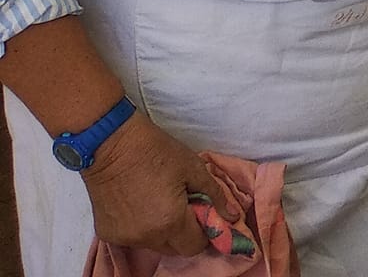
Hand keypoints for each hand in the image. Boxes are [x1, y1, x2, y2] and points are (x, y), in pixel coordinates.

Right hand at [81, 113, 223, 257]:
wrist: (111, 144)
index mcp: (170, 222)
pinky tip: (143, 205)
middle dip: (186, 233)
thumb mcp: (194, 169)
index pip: (195, 246)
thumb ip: (216, 196)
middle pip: (175, 249)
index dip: (206, 232)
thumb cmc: (158, 152)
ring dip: (165, 231)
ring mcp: (124, 238)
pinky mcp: (107, 234)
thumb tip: (233, 216)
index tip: (206, 214)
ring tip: (163, 203)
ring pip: (155, 245)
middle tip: (187, 207)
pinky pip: (135, 238)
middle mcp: (146, 237)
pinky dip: (144, 228)